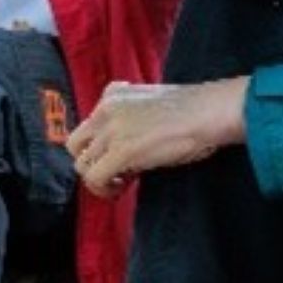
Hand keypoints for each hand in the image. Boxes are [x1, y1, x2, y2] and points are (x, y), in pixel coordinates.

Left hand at [66, 77, 248, 197]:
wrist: (207, 112)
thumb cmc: (193, 110)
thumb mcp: (152, 101)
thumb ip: (132, 114)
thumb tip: (127, 140)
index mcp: (113, 93)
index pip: (88, 125)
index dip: (101, 147)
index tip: (121, 156)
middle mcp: (105, 109)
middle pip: (75, 145)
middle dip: (92, 162)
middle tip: (117, 172)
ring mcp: (111, 130)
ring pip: (82, 165)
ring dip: (98, 178)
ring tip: (122, 183)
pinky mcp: (120, 152)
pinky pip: (94, 178)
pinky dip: (104, 189)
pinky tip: (123, 188)